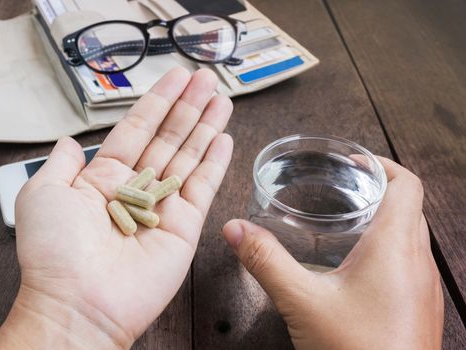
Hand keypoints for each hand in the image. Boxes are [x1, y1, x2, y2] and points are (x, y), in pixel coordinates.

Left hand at [0, 68, 233, 348]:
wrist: (79, 302)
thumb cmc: (53, 251)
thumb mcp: (43, 194)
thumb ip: (61, 163)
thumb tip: (69, 142)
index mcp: (104, 178)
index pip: (137, 129)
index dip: (158, 101)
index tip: (177, 77)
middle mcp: (137, 189)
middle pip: (169, 138)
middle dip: (188, 107)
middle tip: (207, 79)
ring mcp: (163, 207)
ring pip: (189, 157)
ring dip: (206, 126)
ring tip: (221, 98)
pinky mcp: (184, 227)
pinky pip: (203, 187)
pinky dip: (215, 163)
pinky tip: (224, 138)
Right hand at [223, 157, 442, 349]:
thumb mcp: (301, 301)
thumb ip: (266, 261)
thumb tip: (236, 229)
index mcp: (395, 247)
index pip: (407, 184)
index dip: (382, 164)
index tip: (354, 163)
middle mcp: (418, 262)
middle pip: (408, 207)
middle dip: (377, 191)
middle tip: (343, 190)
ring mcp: (423, 288)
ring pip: (411, 237)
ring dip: (384, 222)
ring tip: (347, 225)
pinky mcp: (420, 308)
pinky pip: (410, 264)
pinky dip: (388, 252)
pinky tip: (356, 271)